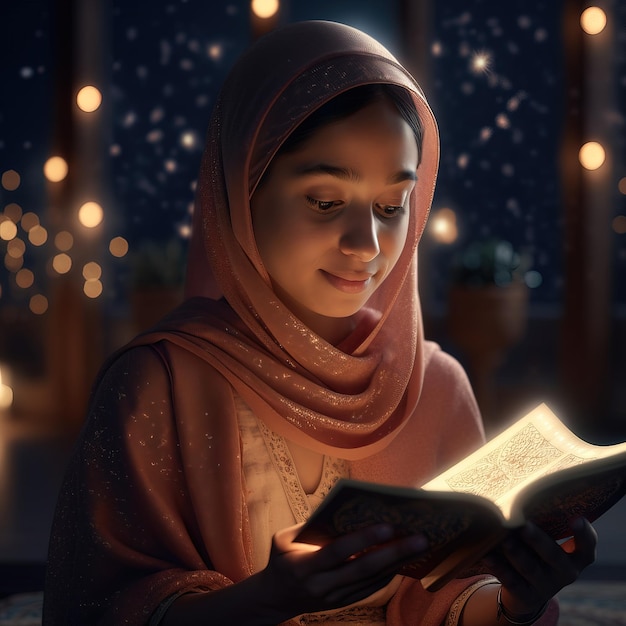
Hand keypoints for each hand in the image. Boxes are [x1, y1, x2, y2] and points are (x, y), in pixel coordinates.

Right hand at [256, 522, 427, 620]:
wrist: (275, 597)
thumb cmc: (281, 558)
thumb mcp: (283, 539)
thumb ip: (310, 526)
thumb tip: (344, 510)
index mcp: (305, 566)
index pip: (338, 551)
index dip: (363, 539)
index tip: (388, 525)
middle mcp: (322, 585)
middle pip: (363, 568)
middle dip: (393, 552)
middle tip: (420, 537)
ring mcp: (334, 598)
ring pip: (371, 580)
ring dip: (398, 562)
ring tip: (420, 545)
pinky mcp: (343, 603)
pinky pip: (370, 589)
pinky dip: (388, 573)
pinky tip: (404, 559)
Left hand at [485, 517, 596, 615]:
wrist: (526, 592)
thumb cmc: (537, 554)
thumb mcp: (547, 543)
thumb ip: (544, 524)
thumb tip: (519, 493)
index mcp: (575, 559)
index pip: (587, 548)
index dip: (584, 534)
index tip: (575, 518)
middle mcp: (564, 573)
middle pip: (553, 556)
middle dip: (538, 540)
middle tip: (523, 525)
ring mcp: (545, 586)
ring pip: (530, 568)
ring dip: (517, 554)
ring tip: (505, 541)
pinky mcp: (525, 596)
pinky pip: (511, 580)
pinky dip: (499, 567)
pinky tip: (487, 555)